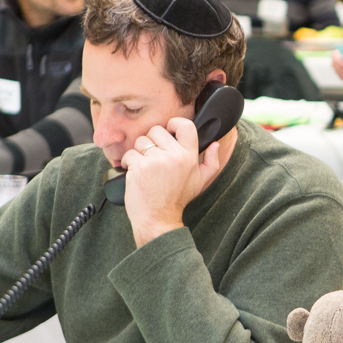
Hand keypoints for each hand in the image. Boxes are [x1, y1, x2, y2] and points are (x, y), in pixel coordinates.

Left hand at [120, 118, 224, 247]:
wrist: (158, 219)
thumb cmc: (177, 199)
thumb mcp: (200, 181)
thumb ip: (211, 162)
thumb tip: (214, 144)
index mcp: (190, 157)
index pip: (185, 125)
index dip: (174, 123)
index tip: (168, 131)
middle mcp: (175, 156)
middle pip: (157, 130)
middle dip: (151, 141)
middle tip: (153, 157)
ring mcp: (156, 161)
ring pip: (141, 141)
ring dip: (139, 152)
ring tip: (144, 166)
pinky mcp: (139, 167)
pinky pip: (129, 154)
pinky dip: (128, 162)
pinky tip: (135, 173)